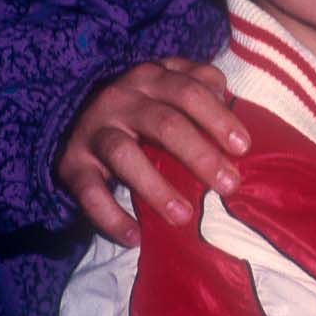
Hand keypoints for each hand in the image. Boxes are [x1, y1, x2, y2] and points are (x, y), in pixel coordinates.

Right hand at [57, 57, 248, 243]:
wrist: (79, 114)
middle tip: (228, 185)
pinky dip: (110, 217)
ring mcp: (94, 129)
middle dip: (200, 155)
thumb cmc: (147, 105)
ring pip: (124, 154)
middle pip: (164, 123)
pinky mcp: (71, 162)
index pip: (190, 91)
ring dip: (156, 188)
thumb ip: (204, 92)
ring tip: (183, 216)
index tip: (243, 148)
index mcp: (153, 77)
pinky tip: (134, 237)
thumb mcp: (173, 87)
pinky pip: (89, 191)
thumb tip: (237, 123)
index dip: (218, 118)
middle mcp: (121, 97)